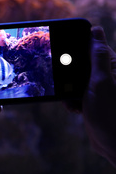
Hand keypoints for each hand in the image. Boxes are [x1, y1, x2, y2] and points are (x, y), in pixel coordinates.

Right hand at [81, 26, 115, 166]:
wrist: (112, 144)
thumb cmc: (110, 113)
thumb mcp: (101, 82)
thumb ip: (97, 56)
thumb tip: (95, 30)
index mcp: (111, 65)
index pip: (91, 45)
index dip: (76, 45)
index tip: (62, 51)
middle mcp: (105, 73)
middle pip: (78, 62)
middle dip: (68, 72)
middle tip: (69, 83)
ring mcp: (97, 86)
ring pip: (73, 78)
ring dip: (67, 88)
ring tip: (74, 100)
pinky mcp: (90, 98)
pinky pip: (73, 92)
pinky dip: (70, 99)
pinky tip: (75, 108)